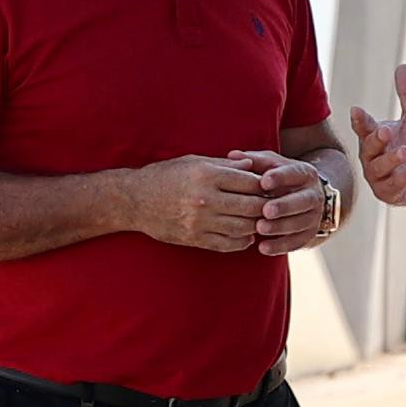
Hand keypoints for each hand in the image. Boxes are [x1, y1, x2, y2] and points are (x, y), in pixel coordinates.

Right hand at [128, 154, 290, 251]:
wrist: (134, 200)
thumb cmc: (165, 176)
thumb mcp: (194, 162)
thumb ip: (225, 164)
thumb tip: (252, 164)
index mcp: (207, 175)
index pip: (251, 182)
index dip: (265, 185)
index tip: (269, 186)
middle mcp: (206, 199)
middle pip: (252, 206)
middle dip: (265, 206)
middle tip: (270, 206)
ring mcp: (200, 222)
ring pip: (244, 228)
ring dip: (255, 225)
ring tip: (258, 220)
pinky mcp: (195, 239)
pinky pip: (228, 244)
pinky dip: (242, 241)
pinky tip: (244, 235)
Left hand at [224, 150, 342, 256]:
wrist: (304, 196)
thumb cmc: (279, 177)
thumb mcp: (270, 165)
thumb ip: (253, 160)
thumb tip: (232, 156)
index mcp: (305, 173)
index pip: (295, 173)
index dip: (281, 177)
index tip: (264, 181)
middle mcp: (313, 195)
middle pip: (303, 201)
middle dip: (284, 206)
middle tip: (265, 210)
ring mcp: (314, 216)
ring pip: (300, 223)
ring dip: (280, 227)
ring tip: (260, 229)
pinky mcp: (309, 235)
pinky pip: (297, 242)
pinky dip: (280, 246)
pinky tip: (263, 247)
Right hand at [348, 65, 405, 208]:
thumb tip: (402, 66)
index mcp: (372, 137)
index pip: (363, 127)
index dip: (360, 120)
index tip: (357, 111)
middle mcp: (370, 157)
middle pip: (369, 148)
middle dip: (376, 140)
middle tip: (386, 131)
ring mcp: (377, 177)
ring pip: (379, 168)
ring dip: (392, 159)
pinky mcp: (388, 193)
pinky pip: (394, 186)